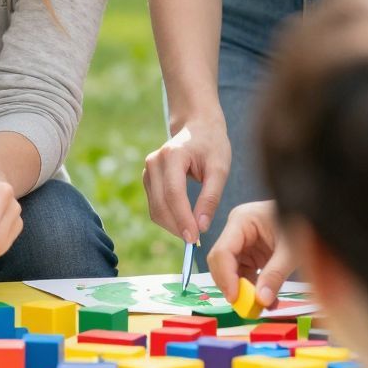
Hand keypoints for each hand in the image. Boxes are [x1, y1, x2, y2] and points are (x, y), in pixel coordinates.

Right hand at [141, 119, 230, 244]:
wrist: (198, 127)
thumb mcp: (220, 169)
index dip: (182, 218)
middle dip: (177, 226)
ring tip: (193, 231)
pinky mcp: (148, 179)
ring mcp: (148, 170)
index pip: (173, 193)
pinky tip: (185, 221)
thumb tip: (201, 227)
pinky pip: (155, 206)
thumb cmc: (212, 145)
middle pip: (160, 204)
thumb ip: (211, 198)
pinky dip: (168, 218)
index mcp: (173, 155)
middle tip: (196, 240)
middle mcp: (154, 162)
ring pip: (155, 209)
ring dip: (172, 225)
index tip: (194, 238)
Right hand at [206, 201, 295, 307]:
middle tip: (246, 307)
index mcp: (242, 220)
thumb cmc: (303, 223)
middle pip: (221, 262)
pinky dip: (253, 289)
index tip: (236, 299)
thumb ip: (276, 274)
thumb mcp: (292, 249)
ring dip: (243, 291)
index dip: (225, 277)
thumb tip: (262, 300)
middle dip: (232, 286)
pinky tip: (267, 300)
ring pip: (231, 271)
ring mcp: (242, 242)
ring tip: (261, 306)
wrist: (314, 215)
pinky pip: (244, 274)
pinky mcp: (250, 253)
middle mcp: (236, 230)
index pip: (222, 252)